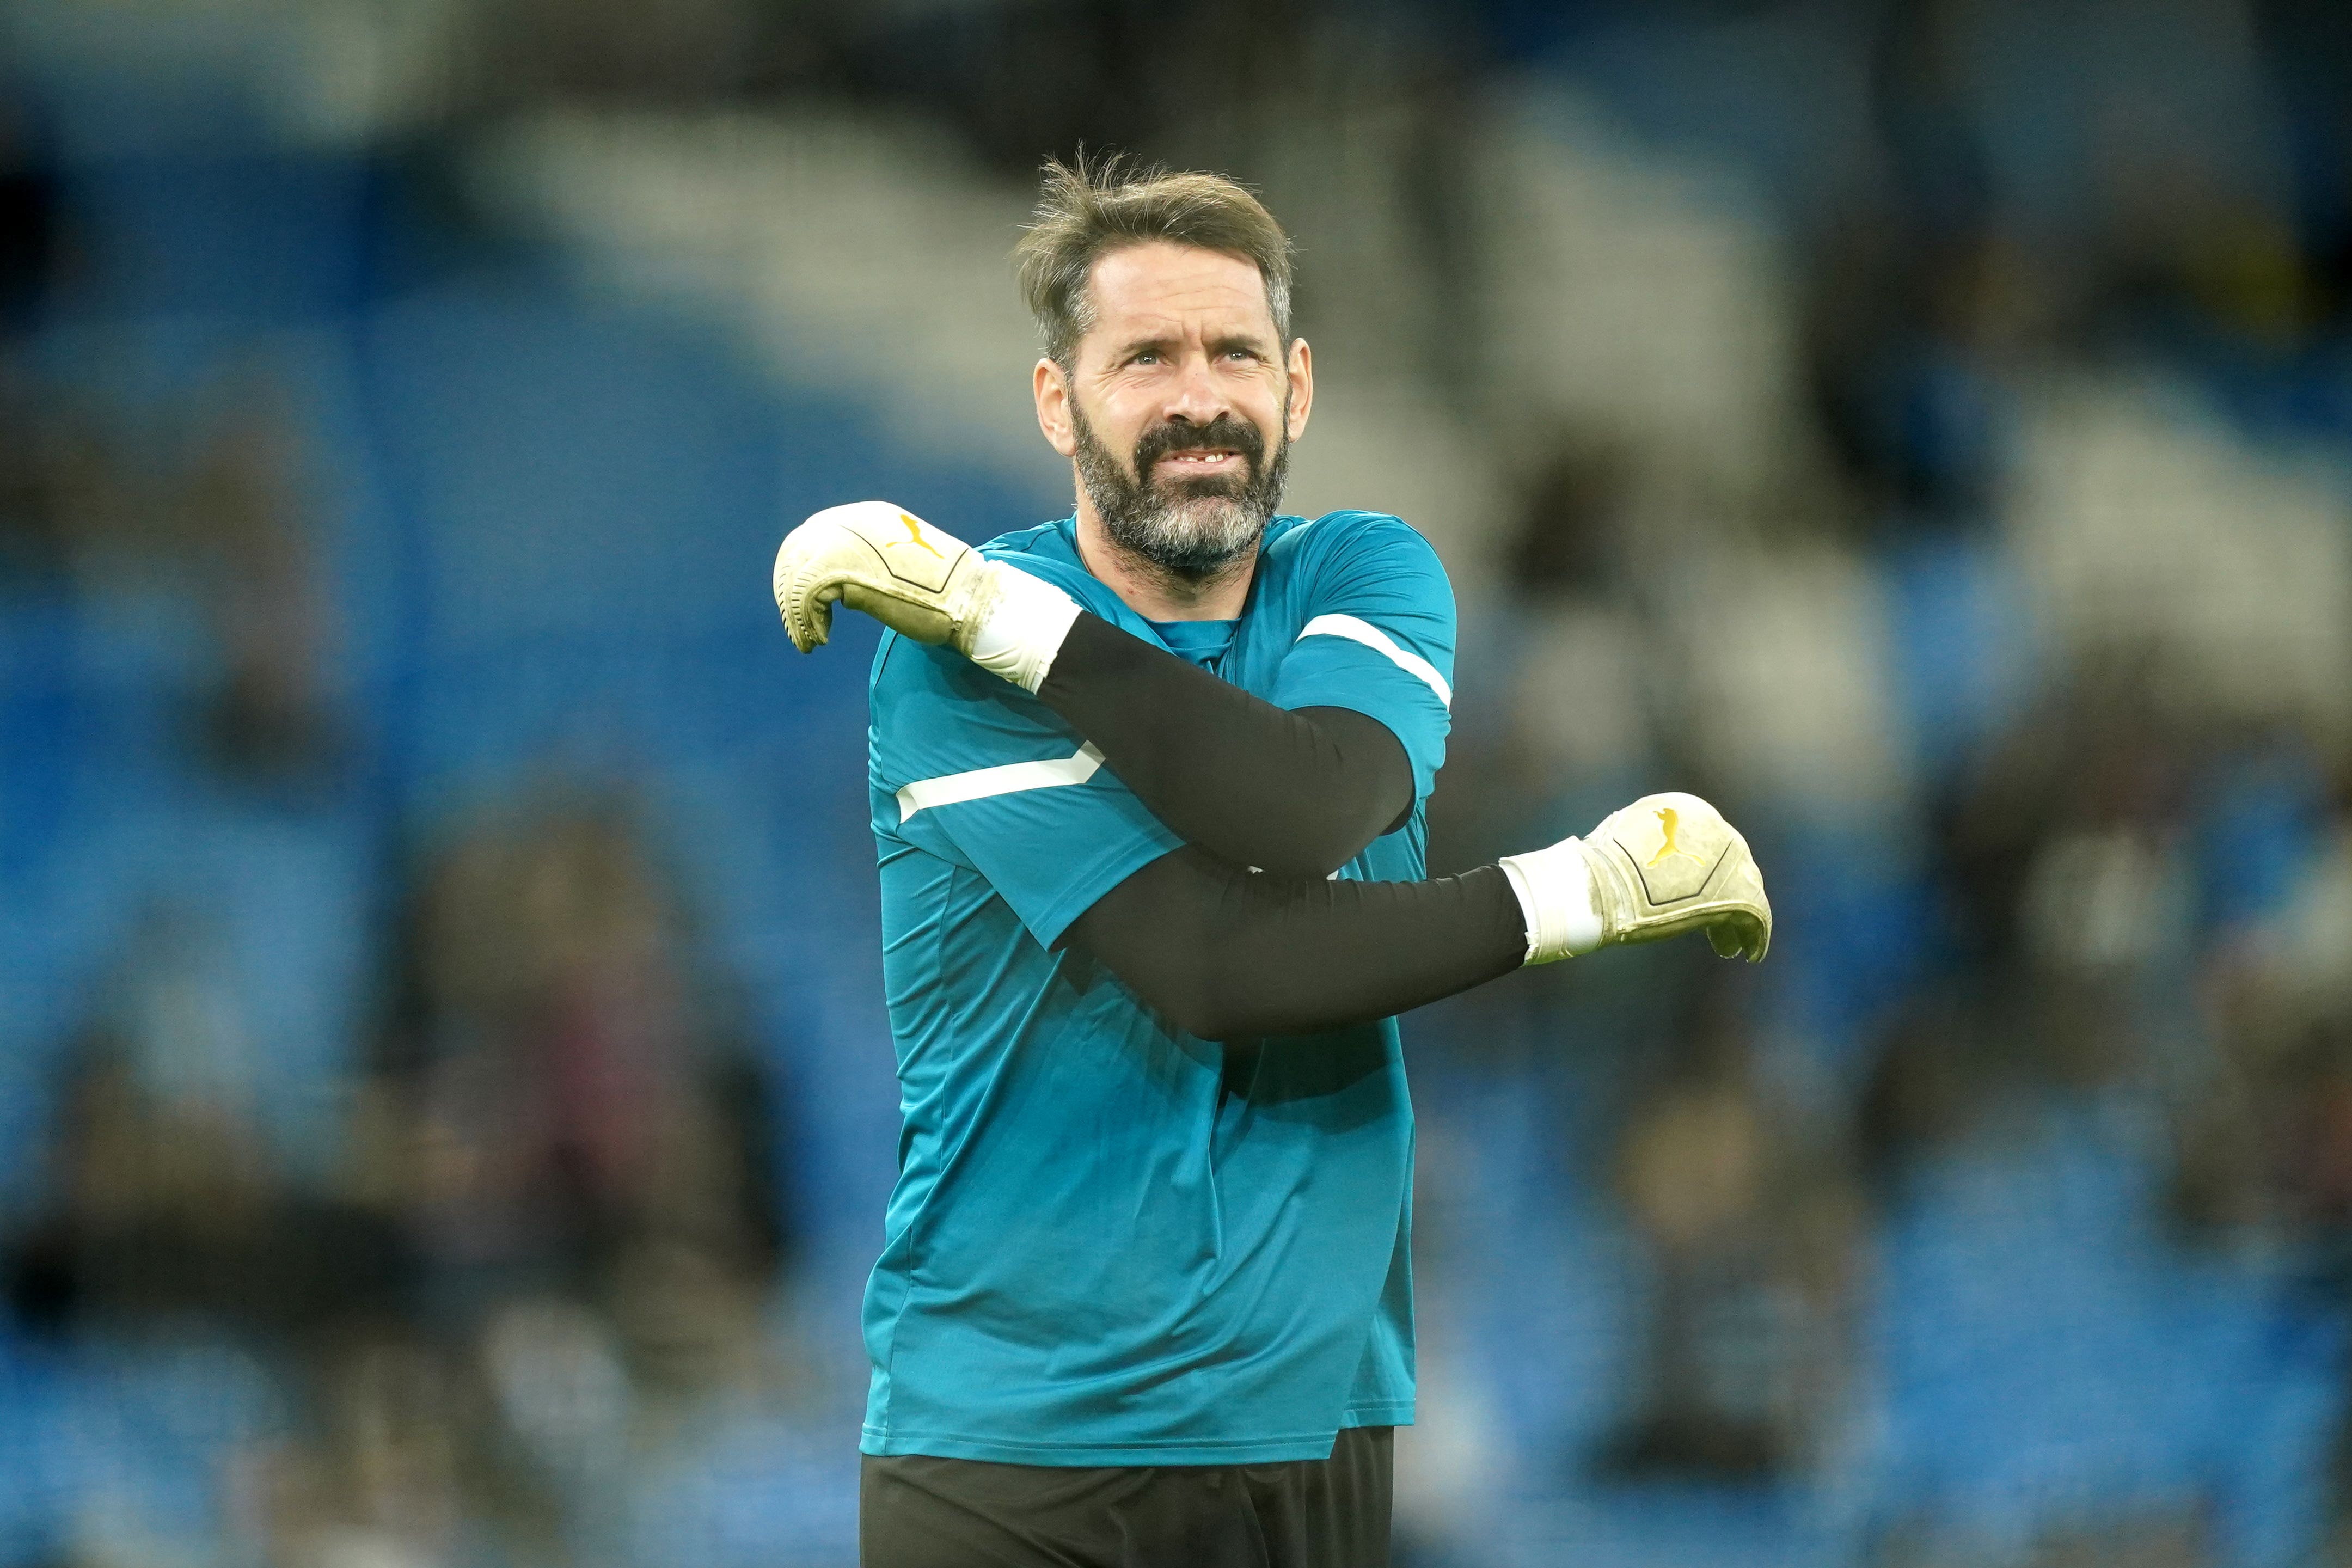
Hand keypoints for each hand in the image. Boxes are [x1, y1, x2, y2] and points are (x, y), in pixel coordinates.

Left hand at [771, 501, 1077, 691]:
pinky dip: (806, 623)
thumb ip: (871, 562)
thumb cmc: (944, 593)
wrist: (969, 600)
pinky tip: (822, 641)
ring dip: (795, 615)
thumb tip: (841, 585)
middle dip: (789, 594)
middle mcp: (851, 522)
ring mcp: (846, 544)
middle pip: (794, 553)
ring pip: (794, 577)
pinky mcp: (845, 571)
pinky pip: (804, 598)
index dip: (799, 572)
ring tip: (809, 641)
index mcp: (867, 516)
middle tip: (799, 626)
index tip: (804, 605)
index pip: (812, 536)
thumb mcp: (901, 565)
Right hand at [1499, 792, 1770, 964]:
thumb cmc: (1598, 869)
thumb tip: (1650, 857)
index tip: (1698, 895)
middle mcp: (1716, 829)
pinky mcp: (1735, 895)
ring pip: (1748, 891)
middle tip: (1716, 925)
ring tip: (1726, 947)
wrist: (1600, 887)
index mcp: (1689, 811)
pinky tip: (1749, 953)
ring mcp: (1729, 861)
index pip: (1712, 842)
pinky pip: (1757, 916)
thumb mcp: (1624, 838)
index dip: (1708, 872)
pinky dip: (1756, 936)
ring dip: (1738, 920)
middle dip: (1726, 896)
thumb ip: (1649, 842)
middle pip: (1734, 866)